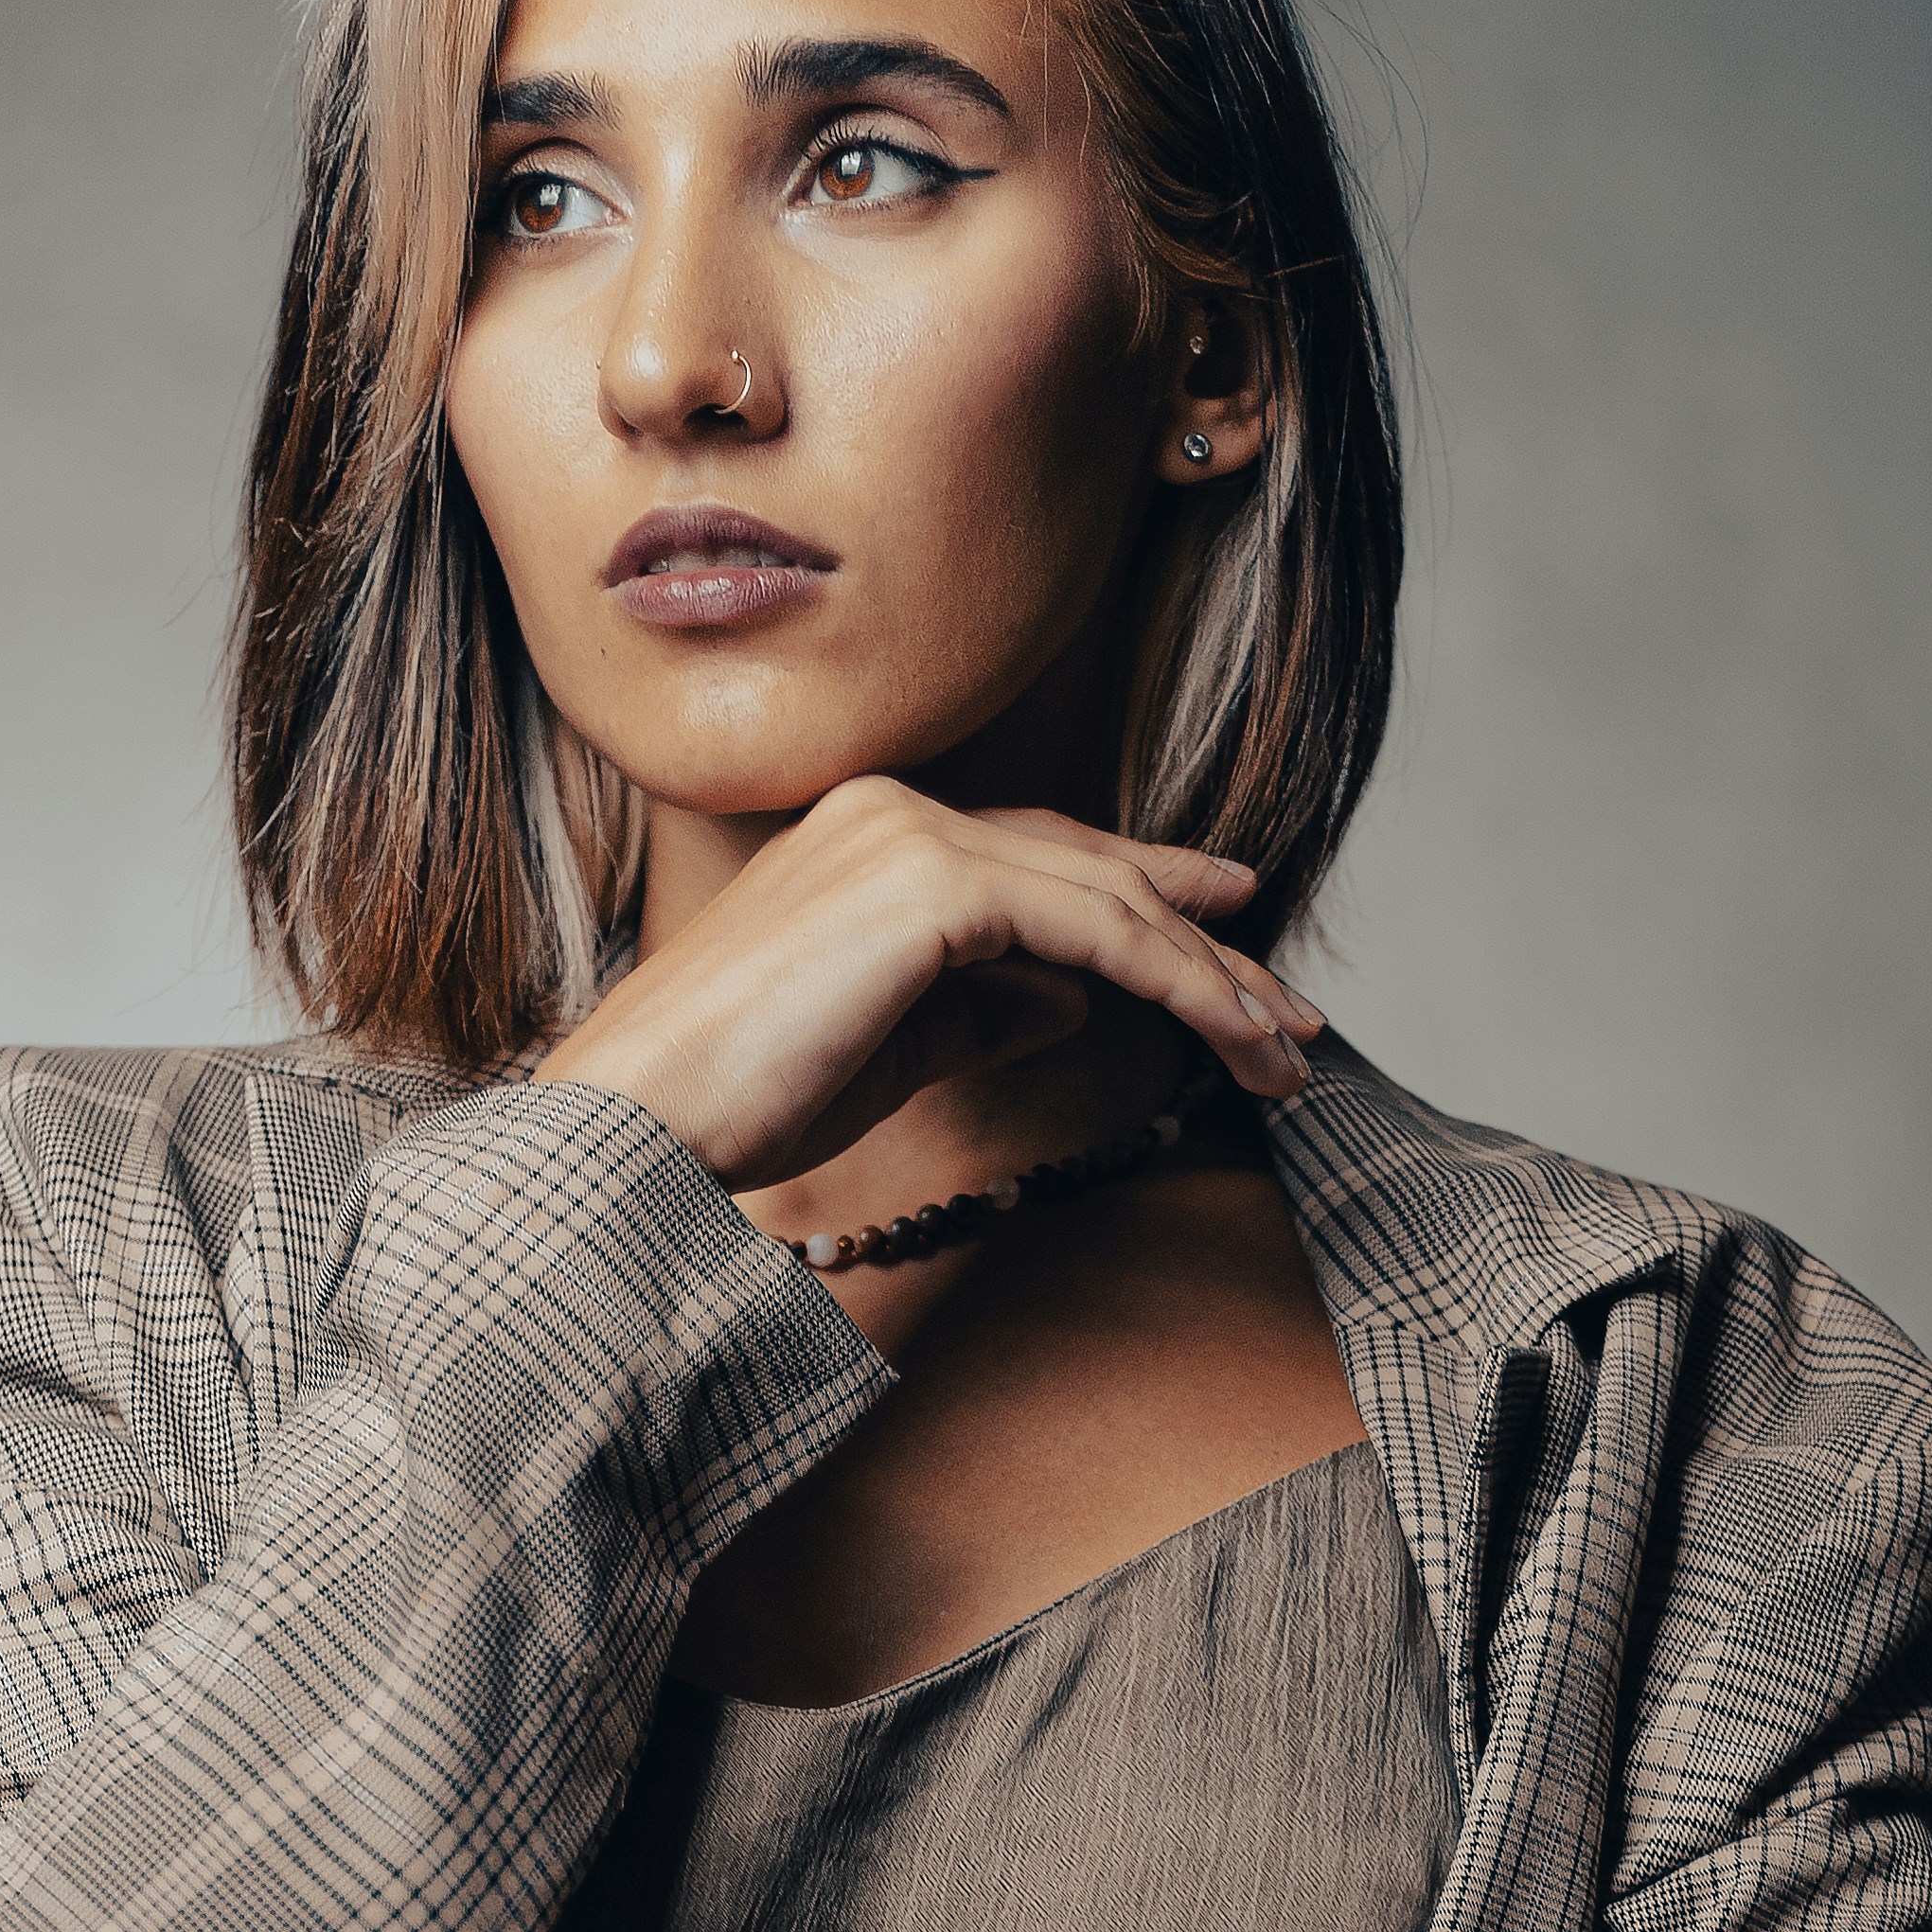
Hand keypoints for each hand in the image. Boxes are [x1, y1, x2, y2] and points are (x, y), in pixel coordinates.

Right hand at [533, 777, 1324, 1190]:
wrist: (642, 1119)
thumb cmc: (740, 1097)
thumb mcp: (895, 1045)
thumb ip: (983, 1006)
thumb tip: (1071, 997)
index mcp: (873, 836)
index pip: (1042, 860)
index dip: (1146, 897)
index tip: (1230, 935)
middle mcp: (898, 812)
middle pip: (1093, 871)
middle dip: (1204, 943)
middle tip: (1289, 1015)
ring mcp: (914, 837)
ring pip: (1111, 900)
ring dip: (1213, 978)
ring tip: (1282, 1051)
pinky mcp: (934, 884)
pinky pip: (1098, 931)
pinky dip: (1178, 981)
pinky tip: (1230, 1034)